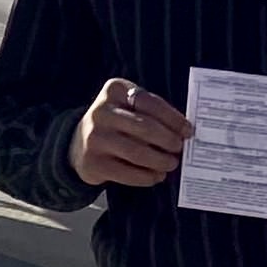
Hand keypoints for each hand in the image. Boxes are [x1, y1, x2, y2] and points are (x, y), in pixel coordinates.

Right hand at [68, 78, 192, 188]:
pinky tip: (156, 176)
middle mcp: (102, 111)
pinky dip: (145, 176)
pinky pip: (126, 172)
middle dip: (168, 140)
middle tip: (180, 148)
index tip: (188, 130)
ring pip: (137, 152)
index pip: (150, 102)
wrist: (78, 143)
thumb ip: (150, 112)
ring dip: (159, 160)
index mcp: (115, 90)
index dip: (172, 118)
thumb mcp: (127, 106)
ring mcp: (95, 138)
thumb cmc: (115, 122)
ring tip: (171, 164)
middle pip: (145, 127)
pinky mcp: (93, 163)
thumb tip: (183, 130)